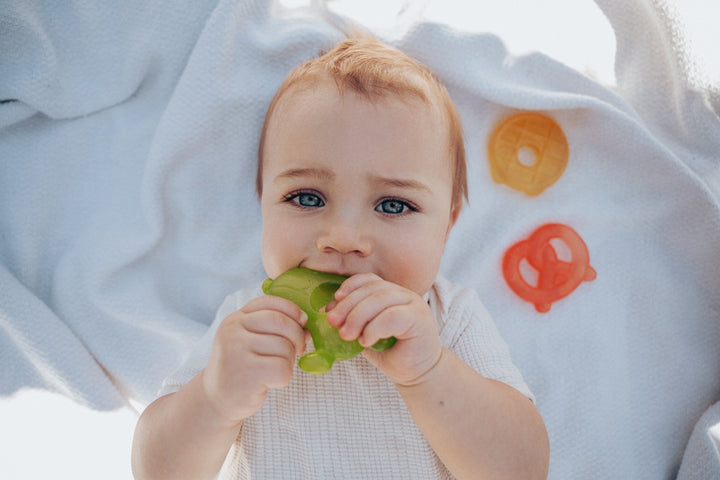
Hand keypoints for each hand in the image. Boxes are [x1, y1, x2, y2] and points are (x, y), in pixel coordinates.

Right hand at [201, 296, 307, 424]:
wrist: (216, 401)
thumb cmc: (240, 369)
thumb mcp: (249, 342)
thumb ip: (274, 330)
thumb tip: (306, 328)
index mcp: (235, 319)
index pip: (269, 302)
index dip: (291, 310)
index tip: (302, 321)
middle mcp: (233, 331)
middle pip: (281, 322)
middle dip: (297, 336)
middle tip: (298, 350)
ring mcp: (237, 352)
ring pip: (285, 347)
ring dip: (289, 360)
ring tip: (275, 369)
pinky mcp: (247, 374)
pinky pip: (283, 369)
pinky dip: (284, 377)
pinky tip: (270, 381)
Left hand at [326, 273, 441, 385]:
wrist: (419, 376)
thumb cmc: (392, 355)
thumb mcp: (366, 334)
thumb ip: (352, 321)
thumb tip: (328, 311)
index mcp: (392, 294)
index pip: (370, 280)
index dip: (350, 286)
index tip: (335, 300)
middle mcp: (405, 295)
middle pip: (372, 289)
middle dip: (348, 305)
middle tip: (332, 322)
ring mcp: (414, 304)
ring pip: (380, 300)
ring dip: (358, 317)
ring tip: (346, 335)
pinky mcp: (420, 319)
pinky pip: (392, 316)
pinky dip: (374, 327)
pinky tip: (365, 341)